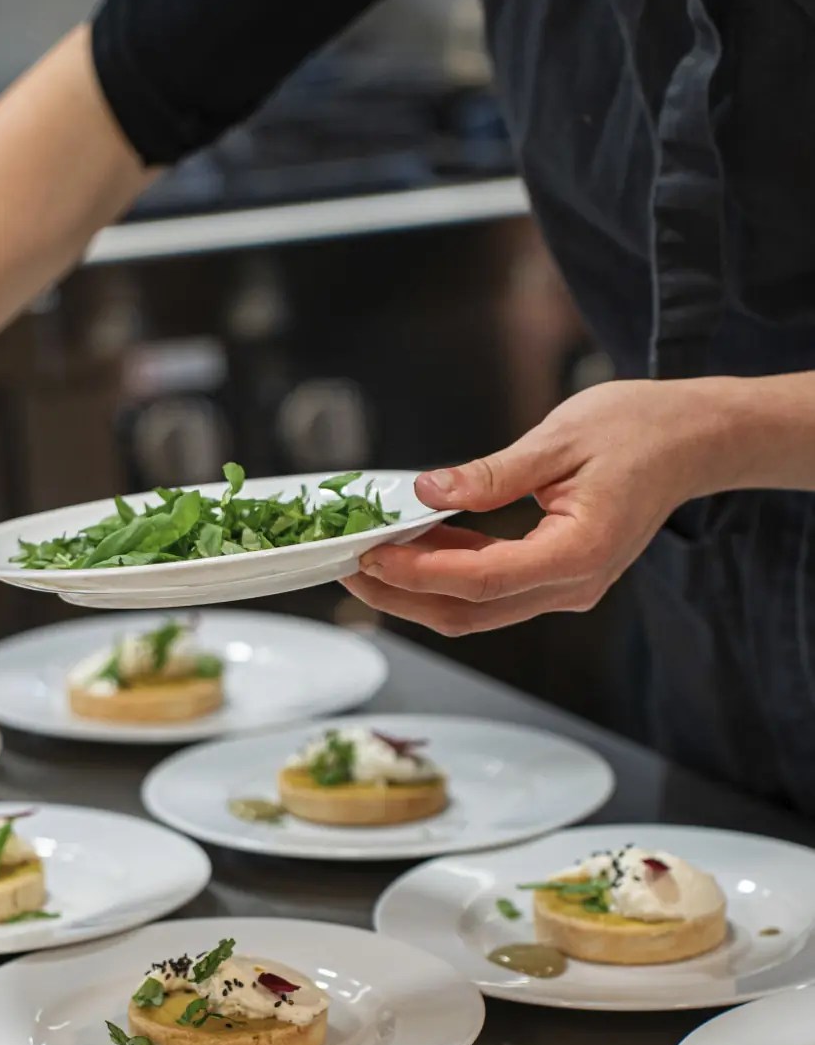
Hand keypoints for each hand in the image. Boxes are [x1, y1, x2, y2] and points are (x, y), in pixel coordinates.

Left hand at [343, 381, 719, 635]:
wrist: (694, 440)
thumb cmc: (641, 430)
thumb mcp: (559, 438)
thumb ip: (490, 474)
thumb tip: (427, 490)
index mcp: (579, 552)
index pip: (480, 581)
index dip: (417, 576)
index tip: (370, 557)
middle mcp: (573, 584)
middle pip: (469, 614)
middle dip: (402, 597)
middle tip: (350, 568)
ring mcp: (566, 587)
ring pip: (477, 609)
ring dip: (420, 589)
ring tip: (371, 556)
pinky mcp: (558, 576)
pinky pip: (493, 589)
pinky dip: (448, 573)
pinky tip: (415, 546)